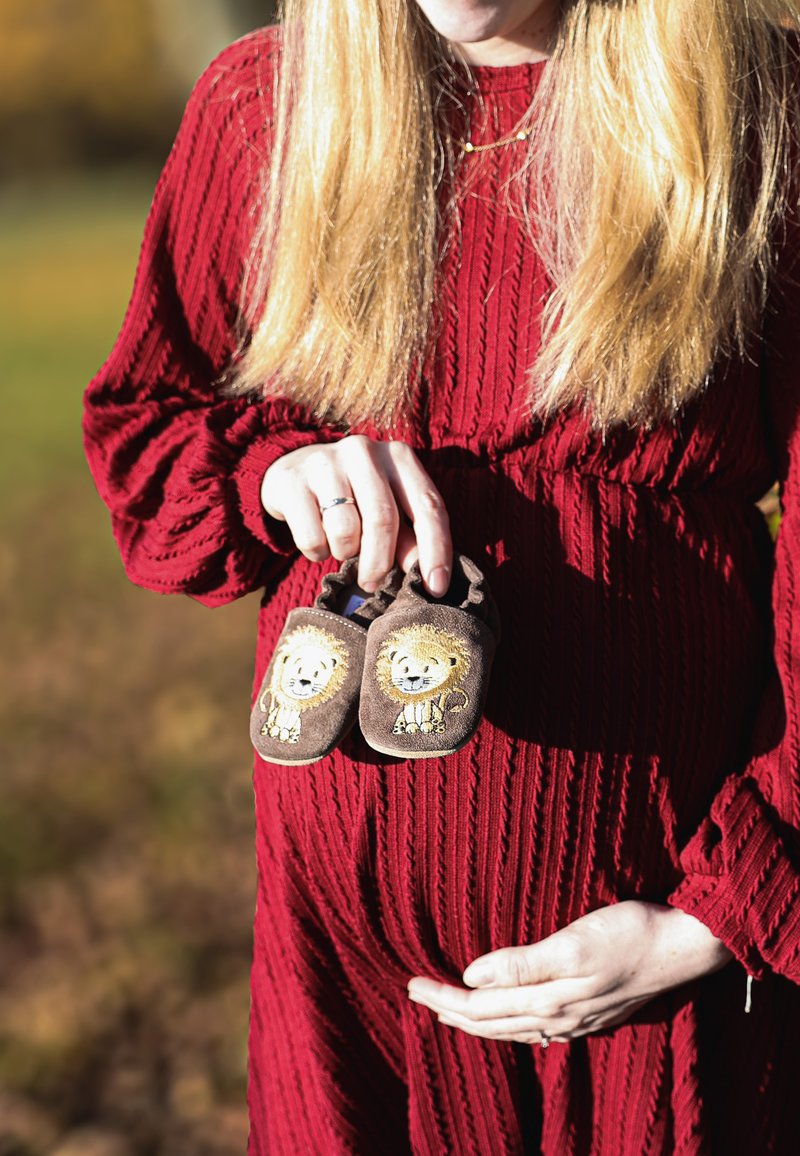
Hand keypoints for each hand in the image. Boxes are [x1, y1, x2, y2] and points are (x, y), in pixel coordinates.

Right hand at [261, 436, 451, 594]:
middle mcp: (364, 451)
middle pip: (383, 519)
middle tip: (372, 584)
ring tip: (341, 549)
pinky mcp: (291, 480)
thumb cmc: (351, 496)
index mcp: (398, 456)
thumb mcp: (385, 509)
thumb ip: (407, 538)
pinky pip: (311, 536)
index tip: (436, 588)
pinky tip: (318, 542)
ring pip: (345, 529)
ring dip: (345, 553)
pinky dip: (317, 552)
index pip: (428, 505)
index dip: (436, 550)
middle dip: (381, 563)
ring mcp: (325, 462)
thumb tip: (426, 576)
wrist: (292, 470)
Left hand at [407, 902, 732, 1044]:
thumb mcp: (573, 943)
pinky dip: (508, 1022)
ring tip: (449, 1008)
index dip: (443, 997)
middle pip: (490, 1023)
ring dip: (476, 1019)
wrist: (684, 946)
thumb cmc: (630, 934)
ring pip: (512, 1028)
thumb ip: (522, 963)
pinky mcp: (590, 1011)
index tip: (411, 984)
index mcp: (548, 1003)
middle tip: (415, 993)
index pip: (480, 1007)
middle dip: (449, 1010)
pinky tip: (507, 1018)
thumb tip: (472, 976)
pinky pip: (535, 1027)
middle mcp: (558, 1020)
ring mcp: (576, 1020)